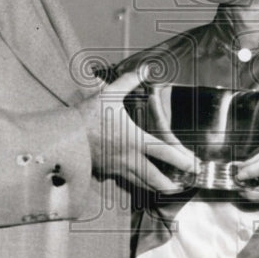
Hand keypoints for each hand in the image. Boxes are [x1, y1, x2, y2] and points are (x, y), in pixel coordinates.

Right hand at [79, 70, 198, 192]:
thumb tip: (145, 68)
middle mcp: (129, 158)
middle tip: (183, 186)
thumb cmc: (87, 115)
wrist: (63, 135)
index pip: (165, 153)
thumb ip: (129, 81)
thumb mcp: (109, 94)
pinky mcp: (106, 172)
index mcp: (134, 139)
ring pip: (141, 183)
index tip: (195, 166)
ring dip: (155, 187)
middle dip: (171, 185)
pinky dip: (136, 183)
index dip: (183, 161)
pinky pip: (125, 180)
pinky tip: (140, 181)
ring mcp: (117, 168)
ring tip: (167, 188)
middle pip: (155, 179)